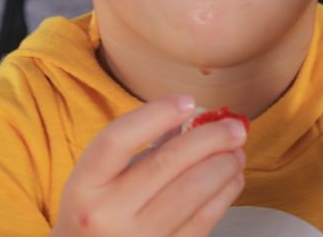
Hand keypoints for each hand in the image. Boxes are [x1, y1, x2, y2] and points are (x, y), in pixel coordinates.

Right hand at [51, 95, 246, 236]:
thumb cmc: (97, 209)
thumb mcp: (101, 176)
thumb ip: (140, 146)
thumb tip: (193, 118)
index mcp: (85, 185)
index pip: (118, 139)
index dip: (156, 114)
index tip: (188, 100)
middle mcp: (107, 213)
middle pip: (165, 163)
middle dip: (209, 139)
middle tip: (235, 127)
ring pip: (191, 192)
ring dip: (223, 166)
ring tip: (237, 151)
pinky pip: (202, 221)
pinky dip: (224, 194)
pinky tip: (232, 178)